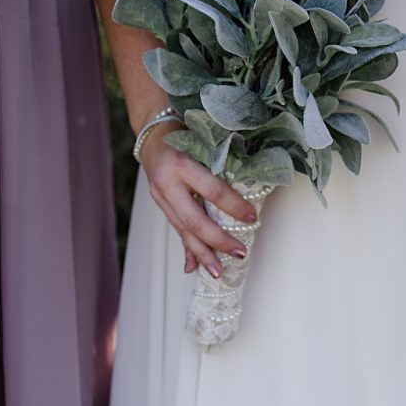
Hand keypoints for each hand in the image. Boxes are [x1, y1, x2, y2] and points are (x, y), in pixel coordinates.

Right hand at [139, 122, 257, 277]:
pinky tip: (192, 267)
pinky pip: (176, 229)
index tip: (252, 218)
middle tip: (239, 253)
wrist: (153, 134)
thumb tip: (250, 187)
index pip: (212, 190)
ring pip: (183, 229)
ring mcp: (160, 196)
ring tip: (217, 271)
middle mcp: (167, 183)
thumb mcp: (203, 143)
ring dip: (202, 252)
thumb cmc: (186, 133)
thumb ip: (220, 164)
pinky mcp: (160, 204)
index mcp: (181, 164)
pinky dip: (186, 249)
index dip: (233, 206)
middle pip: (194, 219)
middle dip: (218, 240)